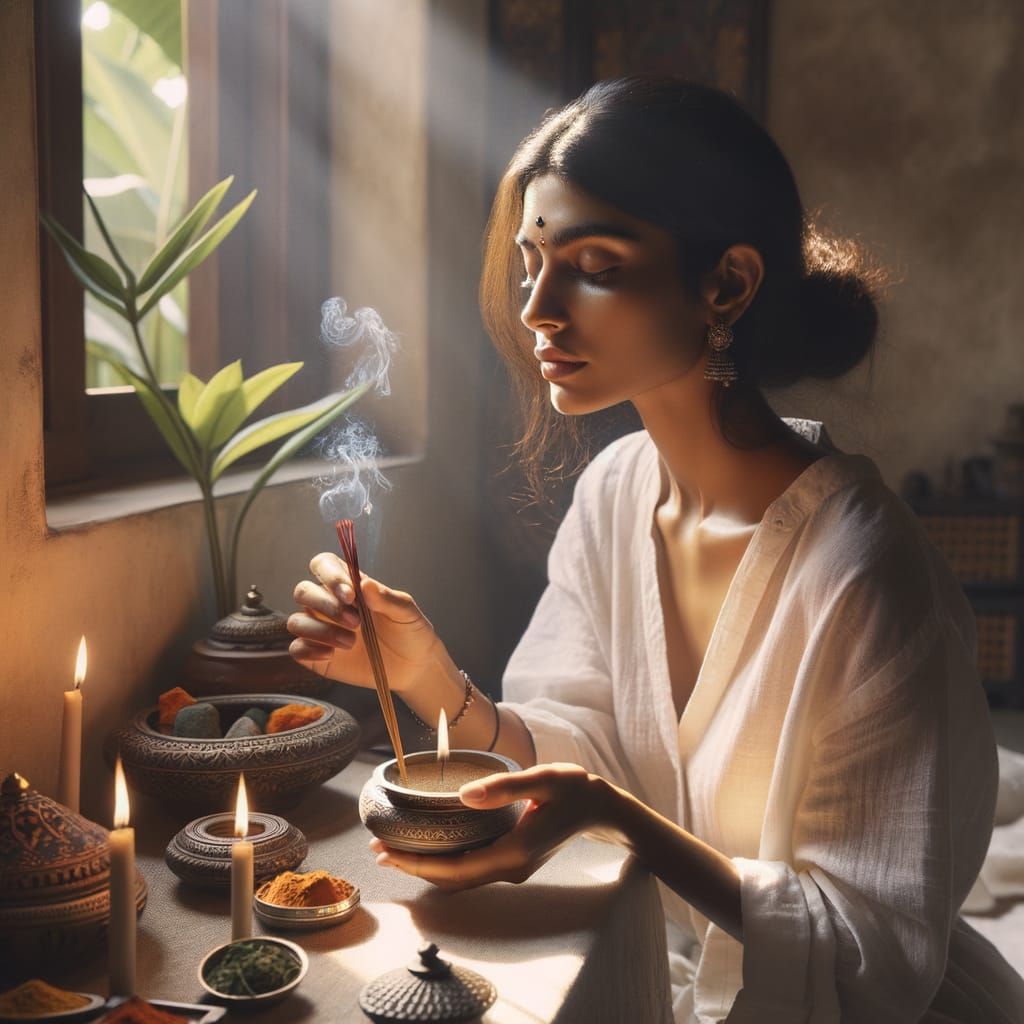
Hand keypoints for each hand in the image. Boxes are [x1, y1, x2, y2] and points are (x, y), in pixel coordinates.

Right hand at [287, 552, 441, 693]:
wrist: (413, 666)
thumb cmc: (409, 632)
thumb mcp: (406, 612)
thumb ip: (386, 598)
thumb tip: (365, 584)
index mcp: (349, 586)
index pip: (323, 565)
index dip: (329, 575)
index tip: (350, 594)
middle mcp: (329, 604)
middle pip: (303, 591)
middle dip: (326, 605)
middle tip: (356, 622)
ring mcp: (320, 629)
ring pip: (296, 621)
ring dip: (321, 631)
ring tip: (351, 642)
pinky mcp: (316, 655)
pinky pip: (296, 649)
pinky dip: (309, 651)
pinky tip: (332, 655)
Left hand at [369, 763, 618, 890]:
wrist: (603, 809)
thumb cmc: (575, 790)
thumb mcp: (543, 780)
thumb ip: (504, 787)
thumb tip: (464, 796)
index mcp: (513, 853)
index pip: (454, 869)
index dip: (416, 864)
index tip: (384, 852)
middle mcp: (509, 868)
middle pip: (451, 879)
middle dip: (413, 867)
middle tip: (376, 849)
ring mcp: (512, 868)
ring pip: (460, 877)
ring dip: (427, 865)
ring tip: (394, 847)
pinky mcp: (513, 861)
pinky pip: (471, 868)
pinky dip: (445, 861)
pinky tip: (430, 844)